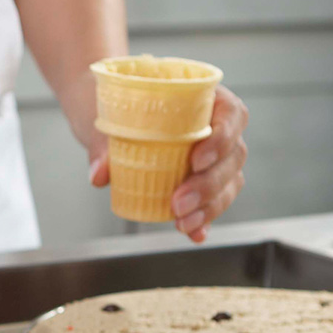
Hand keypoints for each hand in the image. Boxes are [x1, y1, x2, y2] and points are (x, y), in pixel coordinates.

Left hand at [89, 85, 249, 242]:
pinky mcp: (203, 180)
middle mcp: (219, 126)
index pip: (232, 114)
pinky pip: (213, 201)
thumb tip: (99, 175)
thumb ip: (105, 143)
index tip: (196, 160)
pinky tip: (194, 234)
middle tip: (179, 202)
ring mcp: (216, 156)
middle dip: (209, 183)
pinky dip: (205, 219)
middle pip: (233, 155)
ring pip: (229, 181)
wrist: (109, 113)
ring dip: (209, 206)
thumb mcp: (110, 115)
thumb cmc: (120, 104)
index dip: (221, 139)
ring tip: (181, 221)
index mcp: (207, 98)